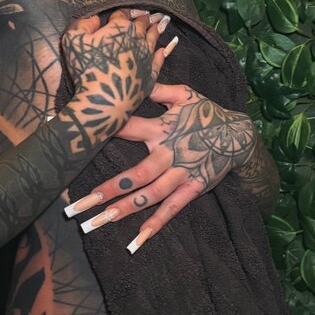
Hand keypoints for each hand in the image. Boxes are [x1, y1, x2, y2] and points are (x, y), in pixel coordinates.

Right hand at [60, 8, 175, 116]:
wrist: (104, 98)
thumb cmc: (86, 68)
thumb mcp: (73, 41)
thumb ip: (83, 25)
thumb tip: (95, 19)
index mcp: (120, 27)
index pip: (123, 14)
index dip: (124, 12)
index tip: (130, 11)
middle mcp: (137, 39)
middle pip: (142, 24)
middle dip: (146, 18)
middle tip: (155, 14)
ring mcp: (146, 56)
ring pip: (153, 39)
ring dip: (157, 30)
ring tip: (163, 24)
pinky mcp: (151, 74)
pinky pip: (159, 60)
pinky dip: (163, 53)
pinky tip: (164, 49)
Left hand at [63, 82, 257, 252]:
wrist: (239, 135)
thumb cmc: (205, 113)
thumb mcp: (184, 94)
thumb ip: (157, 87)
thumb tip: (134, 75)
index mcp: (162, 129)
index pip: (128, 128)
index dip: (103, 131)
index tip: (75, 136)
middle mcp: (169, 153)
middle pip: (136, 174)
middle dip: (107, 190)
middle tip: (78, 206)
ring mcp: (182, 173)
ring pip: (150, 195)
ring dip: (124, 210)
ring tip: (98, 222)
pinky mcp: (194, 187)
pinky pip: (173, 208)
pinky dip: (157, 223)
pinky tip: (138, 239)